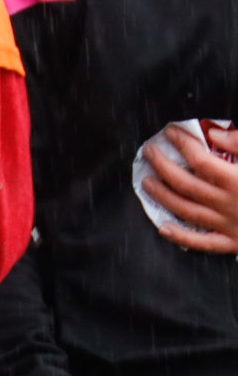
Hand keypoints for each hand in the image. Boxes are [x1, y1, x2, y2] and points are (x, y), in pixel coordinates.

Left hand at [142, 120, 237, 251]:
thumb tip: (217, 134)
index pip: (200, 159)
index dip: (183, 144)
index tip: (171, 132)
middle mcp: (228, 204)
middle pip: (185, 183)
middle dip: (163, 166)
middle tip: (150, 152)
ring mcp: (229, 225)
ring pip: (186, 210)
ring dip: (163, 196)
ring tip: (147, 183)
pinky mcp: (235, 243)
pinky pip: (203, 242)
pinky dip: (181, 236)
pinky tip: (164, 228)